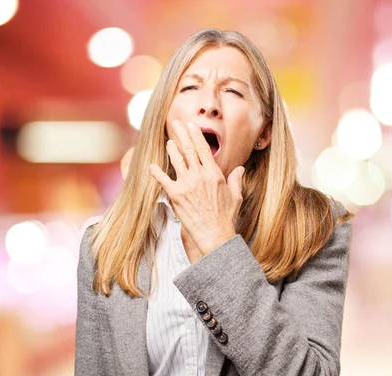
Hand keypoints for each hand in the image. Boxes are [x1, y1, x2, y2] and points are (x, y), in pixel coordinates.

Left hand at [149, 120, 244, 255]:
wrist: (215, 235)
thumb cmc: (226, 217)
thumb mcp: (236, 196)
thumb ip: (236, 180)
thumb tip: (240, 169)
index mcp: (214, 174)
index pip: (203, 149)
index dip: (196, 136)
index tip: (191, 126)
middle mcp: (199, 176)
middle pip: (188, 150)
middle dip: (182, 135)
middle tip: (176, 124)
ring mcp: (186, 185)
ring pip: (177, 161)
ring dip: (172, 149)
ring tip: (169, 141)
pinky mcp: (176, 196)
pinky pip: (163, 180)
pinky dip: (156, 172)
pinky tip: (151, 166)